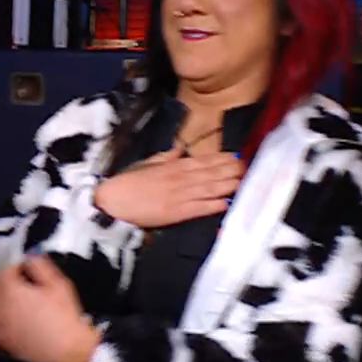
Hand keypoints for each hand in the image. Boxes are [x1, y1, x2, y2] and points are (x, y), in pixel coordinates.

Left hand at [0, 256, 100, 361]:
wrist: (67, 350)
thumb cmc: (64, 314)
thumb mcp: (57, 283)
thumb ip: (39, 266)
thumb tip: (28, 258)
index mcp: (9, 290)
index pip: (6, 270)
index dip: (18, 268)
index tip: (29, 272)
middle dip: (6, 283)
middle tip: (24, 287)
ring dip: (1, 300)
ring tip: (19, 304)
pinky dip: (0, 318)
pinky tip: (15, 320)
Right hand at [93, 148, 242, 228]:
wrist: (112, 201)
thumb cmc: (127, 182)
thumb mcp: (146, 163)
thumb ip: (166, 156)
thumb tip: (180, 148)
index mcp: (173, 165)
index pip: (204, 160)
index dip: (222, 159)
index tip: (238, 156)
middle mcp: (180, 178)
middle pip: (211, 173)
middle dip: (231, 171)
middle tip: (249, 168)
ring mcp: (179, 196)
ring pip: (209, 188)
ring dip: (228, 185)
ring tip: (244, 182)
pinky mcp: (176, 213)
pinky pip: (199, 208)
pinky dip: (213, 205)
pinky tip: (227, 203)